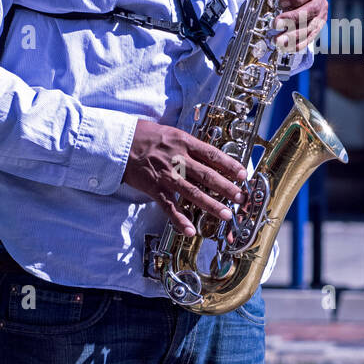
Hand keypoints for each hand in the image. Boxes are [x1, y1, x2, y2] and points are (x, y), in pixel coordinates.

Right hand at [122, 120, 247, 236]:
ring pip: (192, 192)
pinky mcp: (154, 188)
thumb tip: (212, 159)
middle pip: (207, 175)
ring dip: (210, 205)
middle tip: (240, 197)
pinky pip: (169, 206)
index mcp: (184, 142)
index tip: (243, 174)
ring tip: (225, 214)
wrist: (120, 141)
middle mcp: (178, 158)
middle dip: (227, 188)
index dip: (230, 165)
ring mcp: (166, 175)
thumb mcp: (173, 133)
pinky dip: (180, 219)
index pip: (213, 155)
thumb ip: (191, 146)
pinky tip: (190, 230)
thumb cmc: (147, 136)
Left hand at [240, 0, 326, 52]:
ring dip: (294, 35)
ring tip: (278, 41)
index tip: (280, 3)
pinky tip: (287, 48)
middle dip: (292, 19)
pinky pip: (311, 36)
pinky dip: (299, 44)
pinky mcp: (318, 25)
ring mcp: (320, 12)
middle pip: (310, 10)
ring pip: (311, 26)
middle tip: (276, 24)